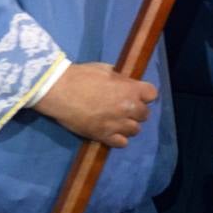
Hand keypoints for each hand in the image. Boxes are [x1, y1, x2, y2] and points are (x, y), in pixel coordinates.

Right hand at [32, 62, 157, 147]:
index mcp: (130, 89)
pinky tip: (111, 132)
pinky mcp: (104, 136)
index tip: (137, 94)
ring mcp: (117, 124)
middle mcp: (128, 108)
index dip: (145, 94)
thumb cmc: (80, 76)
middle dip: (137, 111)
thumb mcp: (104, 69)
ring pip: (135, 130)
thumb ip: (119, 79)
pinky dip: (119, 138)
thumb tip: (125, 83)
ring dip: (128, 125)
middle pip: (145, 114)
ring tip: (117, 121)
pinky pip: (122, 143)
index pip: (152, 94)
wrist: (60, 91)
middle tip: (124, 108)